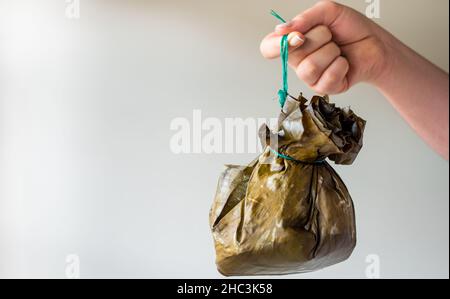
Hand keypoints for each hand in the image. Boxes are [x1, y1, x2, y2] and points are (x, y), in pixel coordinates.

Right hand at [260, 1, 390, 94]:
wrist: (376, 44)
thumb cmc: (351, 29)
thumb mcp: (328, 12)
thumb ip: (304, 18)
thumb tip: (281, 29)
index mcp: (293, 41)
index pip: (268, 48)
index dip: (277, 45)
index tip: (298, 36)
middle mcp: (298, 60)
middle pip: (293, 54)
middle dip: (319, 37)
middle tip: (330, 36)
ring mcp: (309, 77)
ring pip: (310, 67)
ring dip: (331, 52)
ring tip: (338, 50)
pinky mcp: (324, 89)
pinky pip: (327, 77)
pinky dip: (341, 65)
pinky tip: (343, 62)